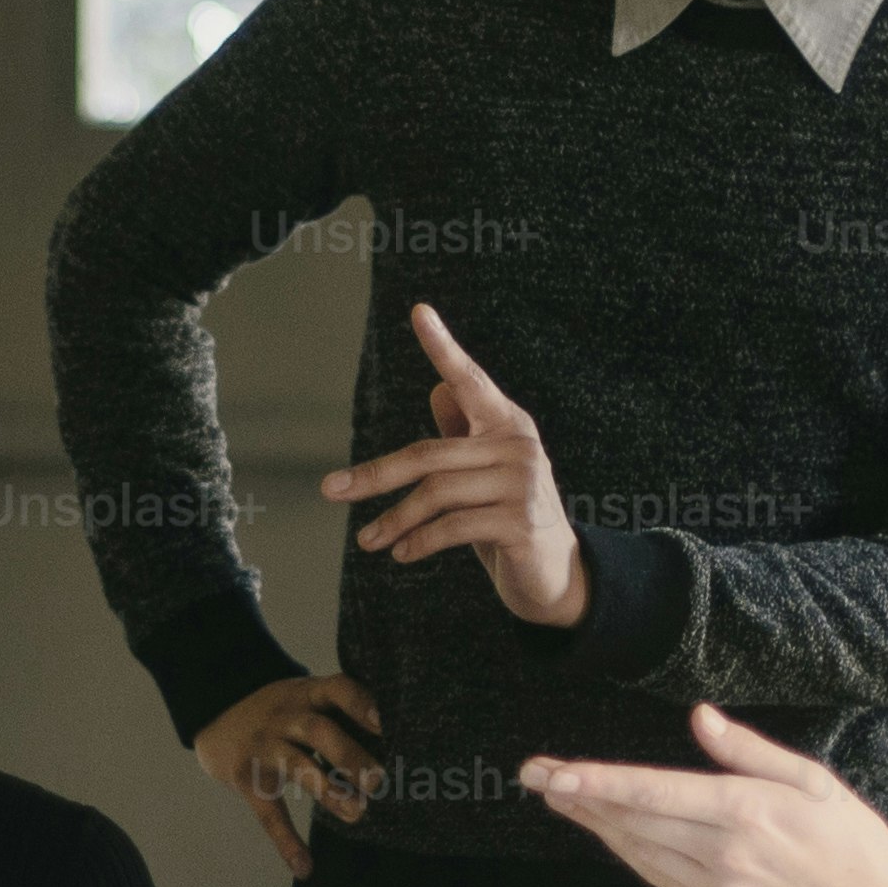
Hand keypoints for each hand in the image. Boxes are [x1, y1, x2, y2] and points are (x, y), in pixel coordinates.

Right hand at [197, 670, 387, 879]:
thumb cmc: (284, 712)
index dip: (359, 704)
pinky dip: (286, 841)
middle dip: (349, 754)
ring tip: (357, 813)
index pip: (336, 689)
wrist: (218, 715)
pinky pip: (268, 813)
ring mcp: (264, 747)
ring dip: (328, 790)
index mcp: (307, 694)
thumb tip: (399, 747)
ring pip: (297, 766)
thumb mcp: (307, 698)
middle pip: (318, 730)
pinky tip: (304, 866)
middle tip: (378, 780)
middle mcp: (285, 716)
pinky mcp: (248, 780)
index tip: (383, 723)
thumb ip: (341, 713)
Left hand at [324, 305, 584, 630]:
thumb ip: (463, 432)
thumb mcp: (482, 474)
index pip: (470, 379)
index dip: (444, 346)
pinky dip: (419, 542)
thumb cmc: (510, 517)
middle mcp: (519, 445)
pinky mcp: (522, 522)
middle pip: (429, 454)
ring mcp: (524, 484)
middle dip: (374, 476)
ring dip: (393, 520)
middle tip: (330, 490)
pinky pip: (453, 527)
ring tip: (367, 541)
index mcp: (507, 424)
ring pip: (436, 493)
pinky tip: (401, 554)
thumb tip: (437, 388)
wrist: (557, 575)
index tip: (418, 311)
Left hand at [526, 703, 887, 886]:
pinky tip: (608, 836)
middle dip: (578, 797)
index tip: (556, 772)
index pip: (653, 792)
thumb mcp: (814, 782)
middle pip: (633, 821)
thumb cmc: (854, 844)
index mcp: (746, 811)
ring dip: (595, 825)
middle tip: (534, 776)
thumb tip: (701, 719)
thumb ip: (750, 751)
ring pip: (639, 852)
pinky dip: (628, 855)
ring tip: (559, 798)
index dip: (598, 782)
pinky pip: (659, 880)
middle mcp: (723, 853)